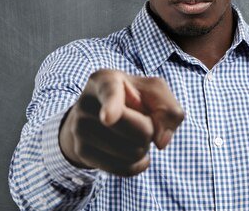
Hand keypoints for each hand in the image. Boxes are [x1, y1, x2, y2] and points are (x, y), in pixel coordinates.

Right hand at [58, 69, 184, 176]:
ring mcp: (80, 129)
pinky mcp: (81, 152)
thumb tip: (160, 141)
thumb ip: (168, 108)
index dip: (112, 106)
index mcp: (105, 80)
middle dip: (150, 131)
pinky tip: (131, 152)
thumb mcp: (153, 91)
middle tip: (142, 122)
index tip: (108, 119)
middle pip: (139, 131)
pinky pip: (124, 168)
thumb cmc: (131, 97)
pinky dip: (137, 163)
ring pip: (132, 153)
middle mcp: (87, 103)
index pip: (110, 93)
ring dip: (143, 148)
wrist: (97, 112)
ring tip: (132, 134)